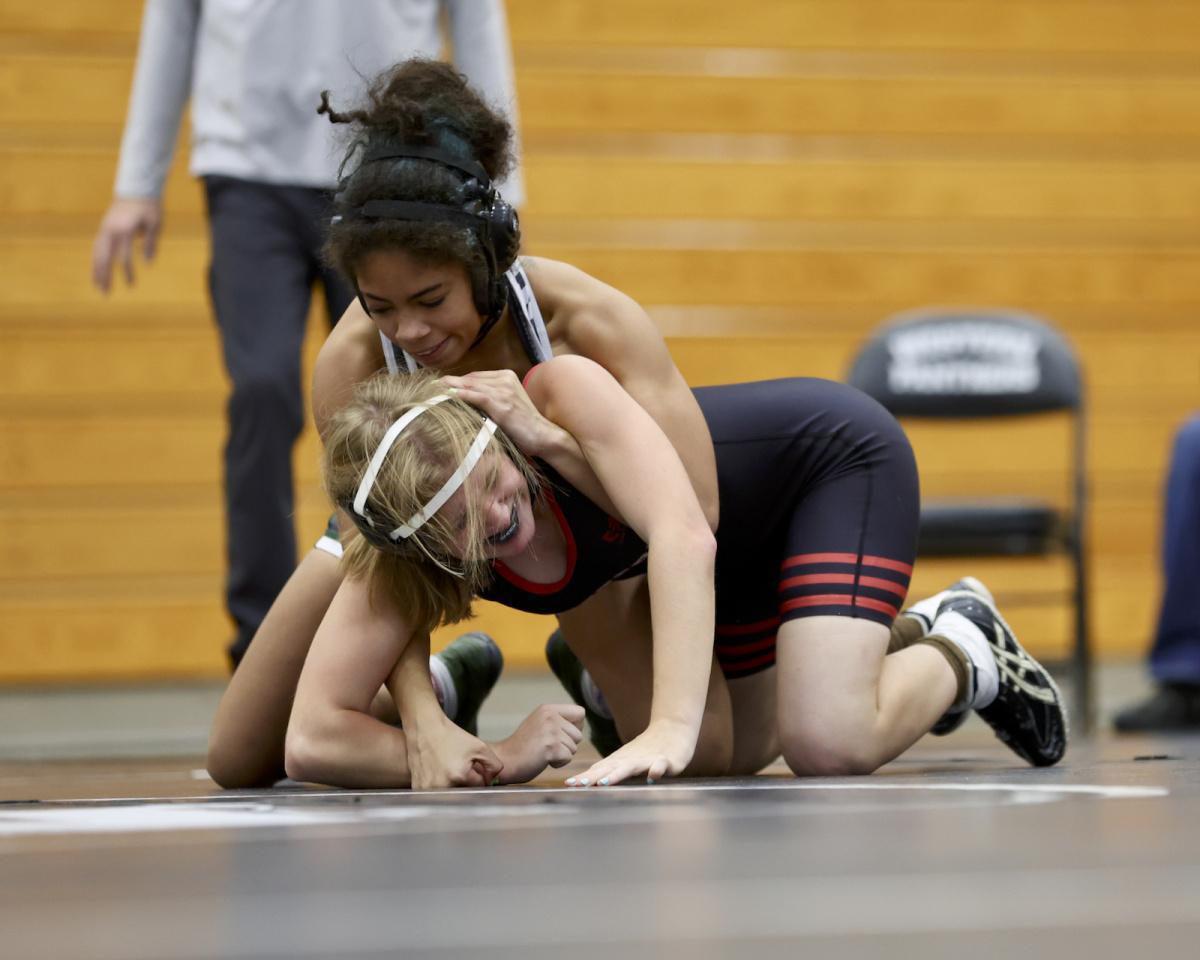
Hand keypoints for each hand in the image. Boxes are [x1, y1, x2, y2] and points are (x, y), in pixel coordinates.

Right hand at [91, 196, 162, 292]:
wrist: (136, 188)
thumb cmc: (149, 207)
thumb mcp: (155, 224)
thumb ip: (151, 243)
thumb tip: (148, 263)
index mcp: (125, 229)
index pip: (124, 255)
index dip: (127, 271)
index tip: (131, 285)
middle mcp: (111, 229)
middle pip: (105, 257)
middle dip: (105, 276)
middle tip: (105, 294)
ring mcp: (105, 228)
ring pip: (97, 253)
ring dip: (97, 271)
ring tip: (98, 288)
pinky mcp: (103, 228)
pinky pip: (96, 248)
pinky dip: (96, 261)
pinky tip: (97, 273)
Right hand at [406, 715, 502, 789]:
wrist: (425, 728)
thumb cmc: (451, 736)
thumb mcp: (480, 747)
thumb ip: (494, 765)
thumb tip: (493, 781)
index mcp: (459, 775)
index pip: (479, 786)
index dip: (481, 776)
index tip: (475, 768)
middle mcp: (442, 785)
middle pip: (464, 792)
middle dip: (467, 783)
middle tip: (461, 768)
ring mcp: (427, 788)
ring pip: (449, 794)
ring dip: (452, 786)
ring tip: (448, 769)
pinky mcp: (417, 788)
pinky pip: (434, 794)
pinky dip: (438, 786)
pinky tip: (437, 771)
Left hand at [440, 369, 560, 454]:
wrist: (543, 436)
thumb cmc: (524, 425)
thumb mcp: (506, 406)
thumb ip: (489, 399)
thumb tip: (465, 401)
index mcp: (506, 376)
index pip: (475, 376)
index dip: (457, 381)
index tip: (440, 385)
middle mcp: (505, 380)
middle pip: (470, 379)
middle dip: (450, 383)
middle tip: (430, 387)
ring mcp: (504, 391)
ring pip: (471, 386)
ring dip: (451, 388)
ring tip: (433, 391)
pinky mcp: (503, 405)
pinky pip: (477, 397)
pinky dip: (462, 395)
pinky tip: (449, 396)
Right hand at [492, 704, 584, 783]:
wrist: (505, 759)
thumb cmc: (524, 746)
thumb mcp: (540, 723)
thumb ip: (558, 720)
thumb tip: (581, 723)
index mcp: (548, 709)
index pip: (580, 712)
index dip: (576, 727)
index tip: (562, 735)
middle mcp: (550, 716)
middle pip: (578, 734)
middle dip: (567, 745)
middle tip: (548, 747)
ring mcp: (550, 731)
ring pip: (574, 747)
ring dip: (562, 755)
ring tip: (544, 753)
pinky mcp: (550, 747)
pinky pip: (568, 758)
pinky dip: (558, 763)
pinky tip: (544, 760)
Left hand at [566, 719, 694, 786]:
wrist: (673, 729)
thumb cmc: (647, 749)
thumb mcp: (626, 761)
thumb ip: (609, 770)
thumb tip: (586, 781)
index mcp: (619, 761)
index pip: (598, 771)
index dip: (584, 778)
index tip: (568, 785)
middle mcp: (630, 760)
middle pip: (608, 769)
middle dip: (593, 778)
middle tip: (577, 785)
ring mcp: (647, 759)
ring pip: (630, 767)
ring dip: (617, 774)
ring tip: (604, 782)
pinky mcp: (665, 760)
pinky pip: (660, 765)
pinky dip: (656, 770)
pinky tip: (653, 776)